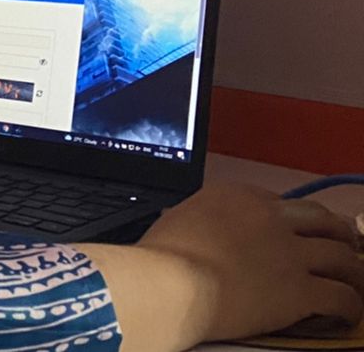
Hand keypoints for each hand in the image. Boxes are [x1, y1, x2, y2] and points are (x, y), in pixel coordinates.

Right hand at [85, 183, 363, 351]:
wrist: (172, 283)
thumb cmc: (164, 254)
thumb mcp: (179, 218)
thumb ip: (202, 218)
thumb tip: (199, 229)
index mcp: (240, 196)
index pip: (283, 202)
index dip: (296, 221)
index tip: (298, 233)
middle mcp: (272, 218)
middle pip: (324, 221)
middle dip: (340, 235)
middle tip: (346, 248)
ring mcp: (290, 253)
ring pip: (343, 257)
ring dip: (354, 272)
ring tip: (356, 282)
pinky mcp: (301, 290)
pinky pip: (341, 297)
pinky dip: (350, 306)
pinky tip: (347, 313)